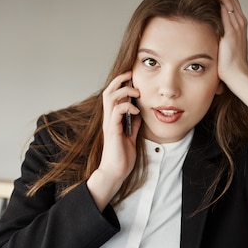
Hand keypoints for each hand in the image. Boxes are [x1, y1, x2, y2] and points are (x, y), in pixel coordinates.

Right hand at [87, 71, 140, 209]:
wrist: (115, 172)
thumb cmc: (122, 157)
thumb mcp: (131, 136)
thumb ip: (133, 124)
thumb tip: (139, 113)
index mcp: (113, 119)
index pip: (112, 95)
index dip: (120, 83)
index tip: (132, 77)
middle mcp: (108, 119)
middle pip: (108, 91)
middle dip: (120, 80)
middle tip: (131, 74)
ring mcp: (109, 124)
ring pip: (110, 98)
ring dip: (124, 91)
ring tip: (136, 92)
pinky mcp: (112, 130)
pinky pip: (117, 112)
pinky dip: (127, 107)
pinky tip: (136, 111)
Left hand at [209, 0, 247, 83]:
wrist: (237, 74)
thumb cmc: (229, 64)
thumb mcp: (225, 46)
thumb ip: (220, 36)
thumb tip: (208, 32)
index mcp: (239, 25)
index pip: (231, 1)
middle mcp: (239, 22)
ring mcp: (236, 25)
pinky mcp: (231, 31)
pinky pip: (224, 9)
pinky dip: (214, 1)